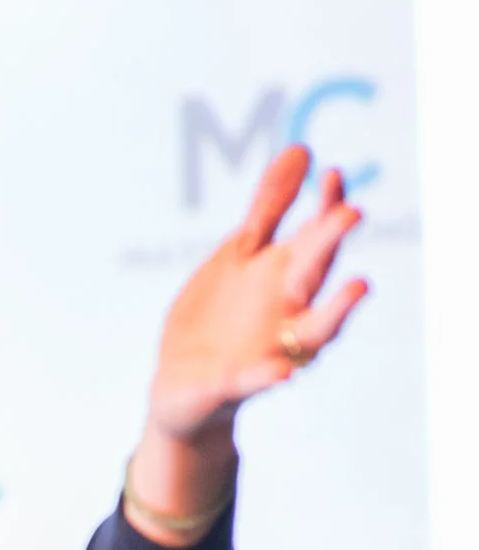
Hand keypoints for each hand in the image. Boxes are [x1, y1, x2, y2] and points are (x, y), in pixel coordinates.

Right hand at [130, 144, 370, 534]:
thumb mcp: (224, 389)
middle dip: (329, 243)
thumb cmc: (213, 392)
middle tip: (350, 213)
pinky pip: (259, 218)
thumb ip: (253, 378)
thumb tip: (284, 375)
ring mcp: (267, 276)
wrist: (187, 378)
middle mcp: (286, 303)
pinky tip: (294, 157)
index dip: (340, 305)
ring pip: (298, 235)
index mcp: (289, 341)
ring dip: (316, 207)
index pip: (322, 320)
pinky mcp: (241, 257)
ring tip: (330, 174)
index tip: (360, 286)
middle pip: (313, 269)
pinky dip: (274, 191)